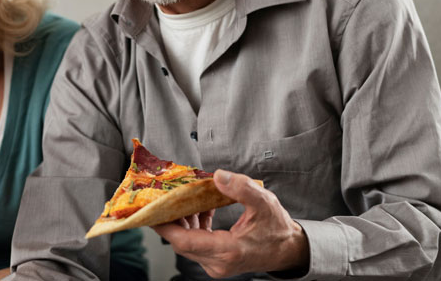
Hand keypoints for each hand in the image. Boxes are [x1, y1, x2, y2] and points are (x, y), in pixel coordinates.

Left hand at [153, 170, 309, 278]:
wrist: (288, 250)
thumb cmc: (277, 228)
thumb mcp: (263, 203)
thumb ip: (241, 188)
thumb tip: (218, 176)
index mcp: (228, 250)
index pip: (185, 242)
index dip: (165, 227)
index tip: (151, 212)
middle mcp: (218, 262)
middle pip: (182, 242)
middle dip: (169, 220)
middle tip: (160, 198)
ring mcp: (216, 264)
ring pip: (187, 243)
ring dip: (182, 221)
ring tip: (181, 198)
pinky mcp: (217, 260)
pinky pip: (196, 243)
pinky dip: (194, 226)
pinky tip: (199, 208)